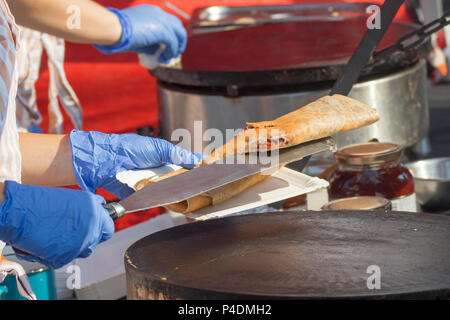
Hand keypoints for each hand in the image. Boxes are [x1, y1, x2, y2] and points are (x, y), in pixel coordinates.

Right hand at [0, 181, 113, 268]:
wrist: (20, 211)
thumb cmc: (42, 201)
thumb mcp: (74, 197)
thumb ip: (90, 207)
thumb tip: (99, 209)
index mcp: (95, 212)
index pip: (109, 227)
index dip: (103, 227)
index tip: (97, 227)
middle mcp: (91, 228)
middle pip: (96, 241)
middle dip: (88, 237)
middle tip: (74, 231)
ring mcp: (80, 244)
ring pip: (84, 251)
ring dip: (76, 245)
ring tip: (60, 235)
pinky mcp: (65, 256)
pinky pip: (66, 257)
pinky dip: (58, 252)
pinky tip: (49, 241)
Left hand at [70, 130, 203, 198]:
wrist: (108, 160)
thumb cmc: (131, 149)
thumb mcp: (159, 148)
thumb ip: (179, 155)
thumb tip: (199, 160)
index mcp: (165, 158)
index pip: (185, 166)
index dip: (196, 171)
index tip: (210, 175)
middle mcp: (159, 171)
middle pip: (179, 181)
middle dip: (189, 185)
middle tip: (203, 189)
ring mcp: (151, 184)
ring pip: (168, 192)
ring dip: (177, 194)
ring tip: (191, 197)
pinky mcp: (142, 195)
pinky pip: (154, 200)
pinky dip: (162, 202)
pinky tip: (172, 202)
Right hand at [94, 5, 186, 62]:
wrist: (114, 28)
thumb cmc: (119, 31)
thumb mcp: (138, 36)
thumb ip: (149, 42)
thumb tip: (157, 52)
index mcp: (152, 12)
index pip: (168, 21)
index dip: (171, 33)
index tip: (169, 45)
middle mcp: (159, 13)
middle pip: (177, 25)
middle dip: (179, 39)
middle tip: (176, 51)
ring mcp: (162, 20)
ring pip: (179, 33)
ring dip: (177, 46)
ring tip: (171, 56)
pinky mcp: (163, 30)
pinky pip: (173, 43)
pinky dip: (171, 51)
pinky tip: (165, 58)